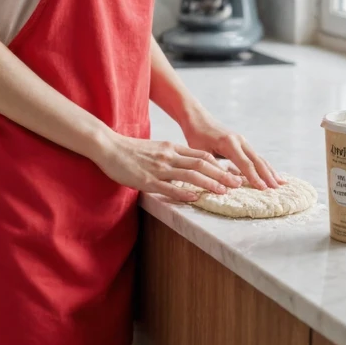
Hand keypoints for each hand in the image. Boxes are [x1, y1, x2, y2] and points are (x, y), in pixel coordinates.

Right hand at [93, 130, 247, 203]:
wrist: (108, 146)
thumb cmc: (130, 149)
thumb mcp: (155, 147)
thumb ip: (170, 155)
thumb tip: (185, 165)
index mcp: (171, 148)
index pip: (201, 155)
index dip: (219, 164)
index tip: (232, 173)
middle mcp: (168, 156)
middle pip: (201, 164)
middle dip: (222, 174)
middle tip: (237, 184)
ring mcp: (158, 168)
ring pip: (189, 175)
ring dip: (209, 183)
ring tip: (223, 191)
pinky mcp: (147, 180)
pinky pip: (169, 187)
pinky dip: (183, 192)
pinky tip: (195, 198)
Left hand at [182, 116, 284, 190]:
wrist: (197, 118)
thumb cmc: (196, 136)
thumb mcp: (201, 153)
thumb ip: (214, 166)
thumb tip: (227, 182)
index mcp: (229, 143)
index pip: (245, 164)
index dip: (254, 177)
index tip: (263, 189)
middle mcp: (239, 141)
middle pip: (257, 160)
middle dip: (267, 175)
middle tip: (277, 189)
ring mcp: (242, 141)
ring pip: (259, 158)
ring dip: (270, 171)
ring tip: (281, 183)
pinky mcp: (242, 143)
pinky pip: (255, 156)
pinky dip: (264, 166)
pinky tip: (271, 174)